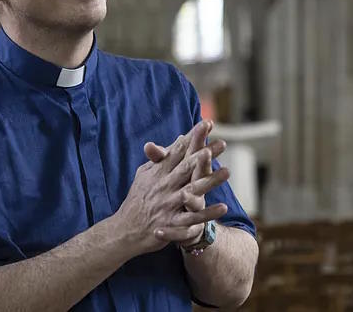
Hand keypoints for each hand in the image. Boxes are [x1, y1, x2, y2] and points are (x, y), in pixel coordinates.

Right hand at [144, 120, 229, 248]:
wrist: (125, 229)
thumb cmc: (138, 199)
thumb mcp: (144, 174)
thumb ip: (160, 158)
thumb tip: (177, 139)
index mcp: (159, 172)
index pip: (178, 151)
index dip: (193, 137)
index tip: (207, 124)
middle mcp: (164, 186)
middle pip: (187, 167)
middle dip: (205, 155)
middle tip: (222, 143)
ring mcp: (168, 204)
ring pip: (192, 190)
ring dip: (209, 182)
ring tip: (227, 172)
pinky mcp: (172, 222)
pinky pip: (193, 218)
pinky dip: (207, 213)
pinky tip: (223, 207)